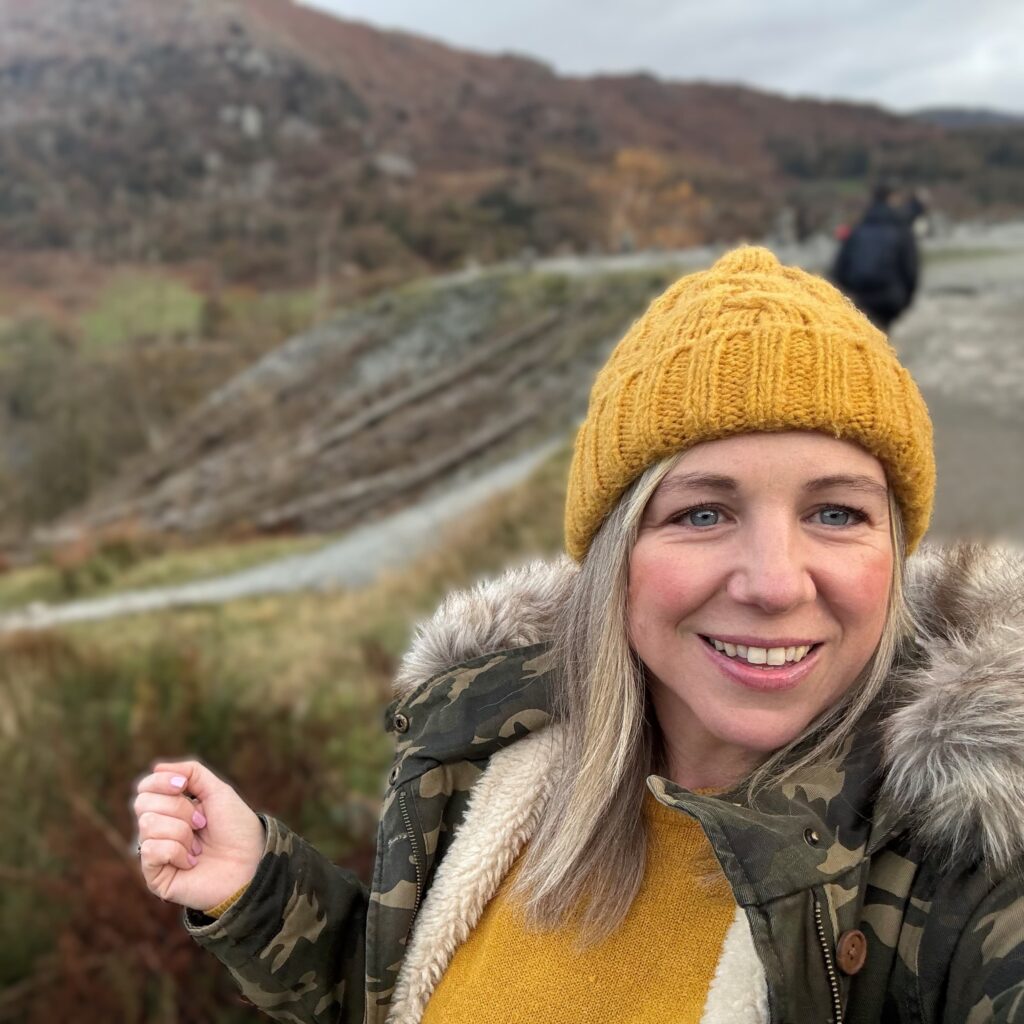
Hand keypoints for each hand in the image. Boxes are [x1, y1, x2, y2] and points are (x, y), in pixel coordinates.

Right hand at [133, 758, 264, 911]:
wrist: (251, 861)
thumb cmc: (236, 827)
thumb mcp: (217, 790)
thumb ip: (191, 773)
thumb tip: (156, 767)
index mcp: (170, 807)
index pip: (144, 787)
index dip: (160, 782)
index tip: (184, 786)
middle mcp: (158, 828)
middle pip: (142, 803)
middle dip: (178, 808)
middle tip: (202, 822)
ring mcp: (155, 852)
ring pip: (147, 825)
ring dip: (182, 831)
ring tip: (199, 846)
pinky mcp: (154, 876)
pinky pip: (150, 850)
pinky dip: (177, 852)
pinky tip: (191, 861)